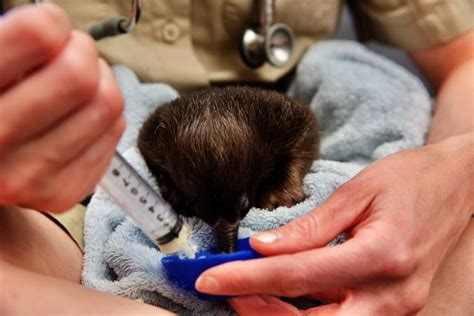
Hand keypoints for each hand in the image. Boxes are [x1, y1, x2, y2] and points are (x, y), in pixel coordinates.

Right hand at [0, 4, 124, 211]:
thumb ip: (13, 44)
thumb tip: (57, 25)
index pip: (37, 37)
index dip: (52, 21)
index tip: (50, 25)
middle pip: (80, 75)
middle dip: (83, 51)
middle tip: (72, 52)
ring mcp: (30, 176)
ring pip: (108, 104)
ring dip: (101, 80)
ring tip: (79, 82)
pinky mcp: (62, 193)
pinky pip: (114, 132)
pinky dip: (105, 113)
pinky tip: (81, 113)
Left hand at [196, 134, 472, 314]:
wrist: (460, 186)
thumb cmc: (411, 180)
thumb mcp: (358, 192)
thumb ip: (310, 226)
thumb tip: (263, 247)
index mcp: (381, 255)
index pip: (298, 275)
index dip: (247, 278)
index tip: (210, 277)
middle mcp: (391, 295)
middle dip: (261, 311)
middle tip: (225, 289)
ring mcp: (397, 308)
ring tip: (246, 292)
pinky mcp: (395, 309)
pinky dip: (305, 314)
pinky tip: (281, 296)